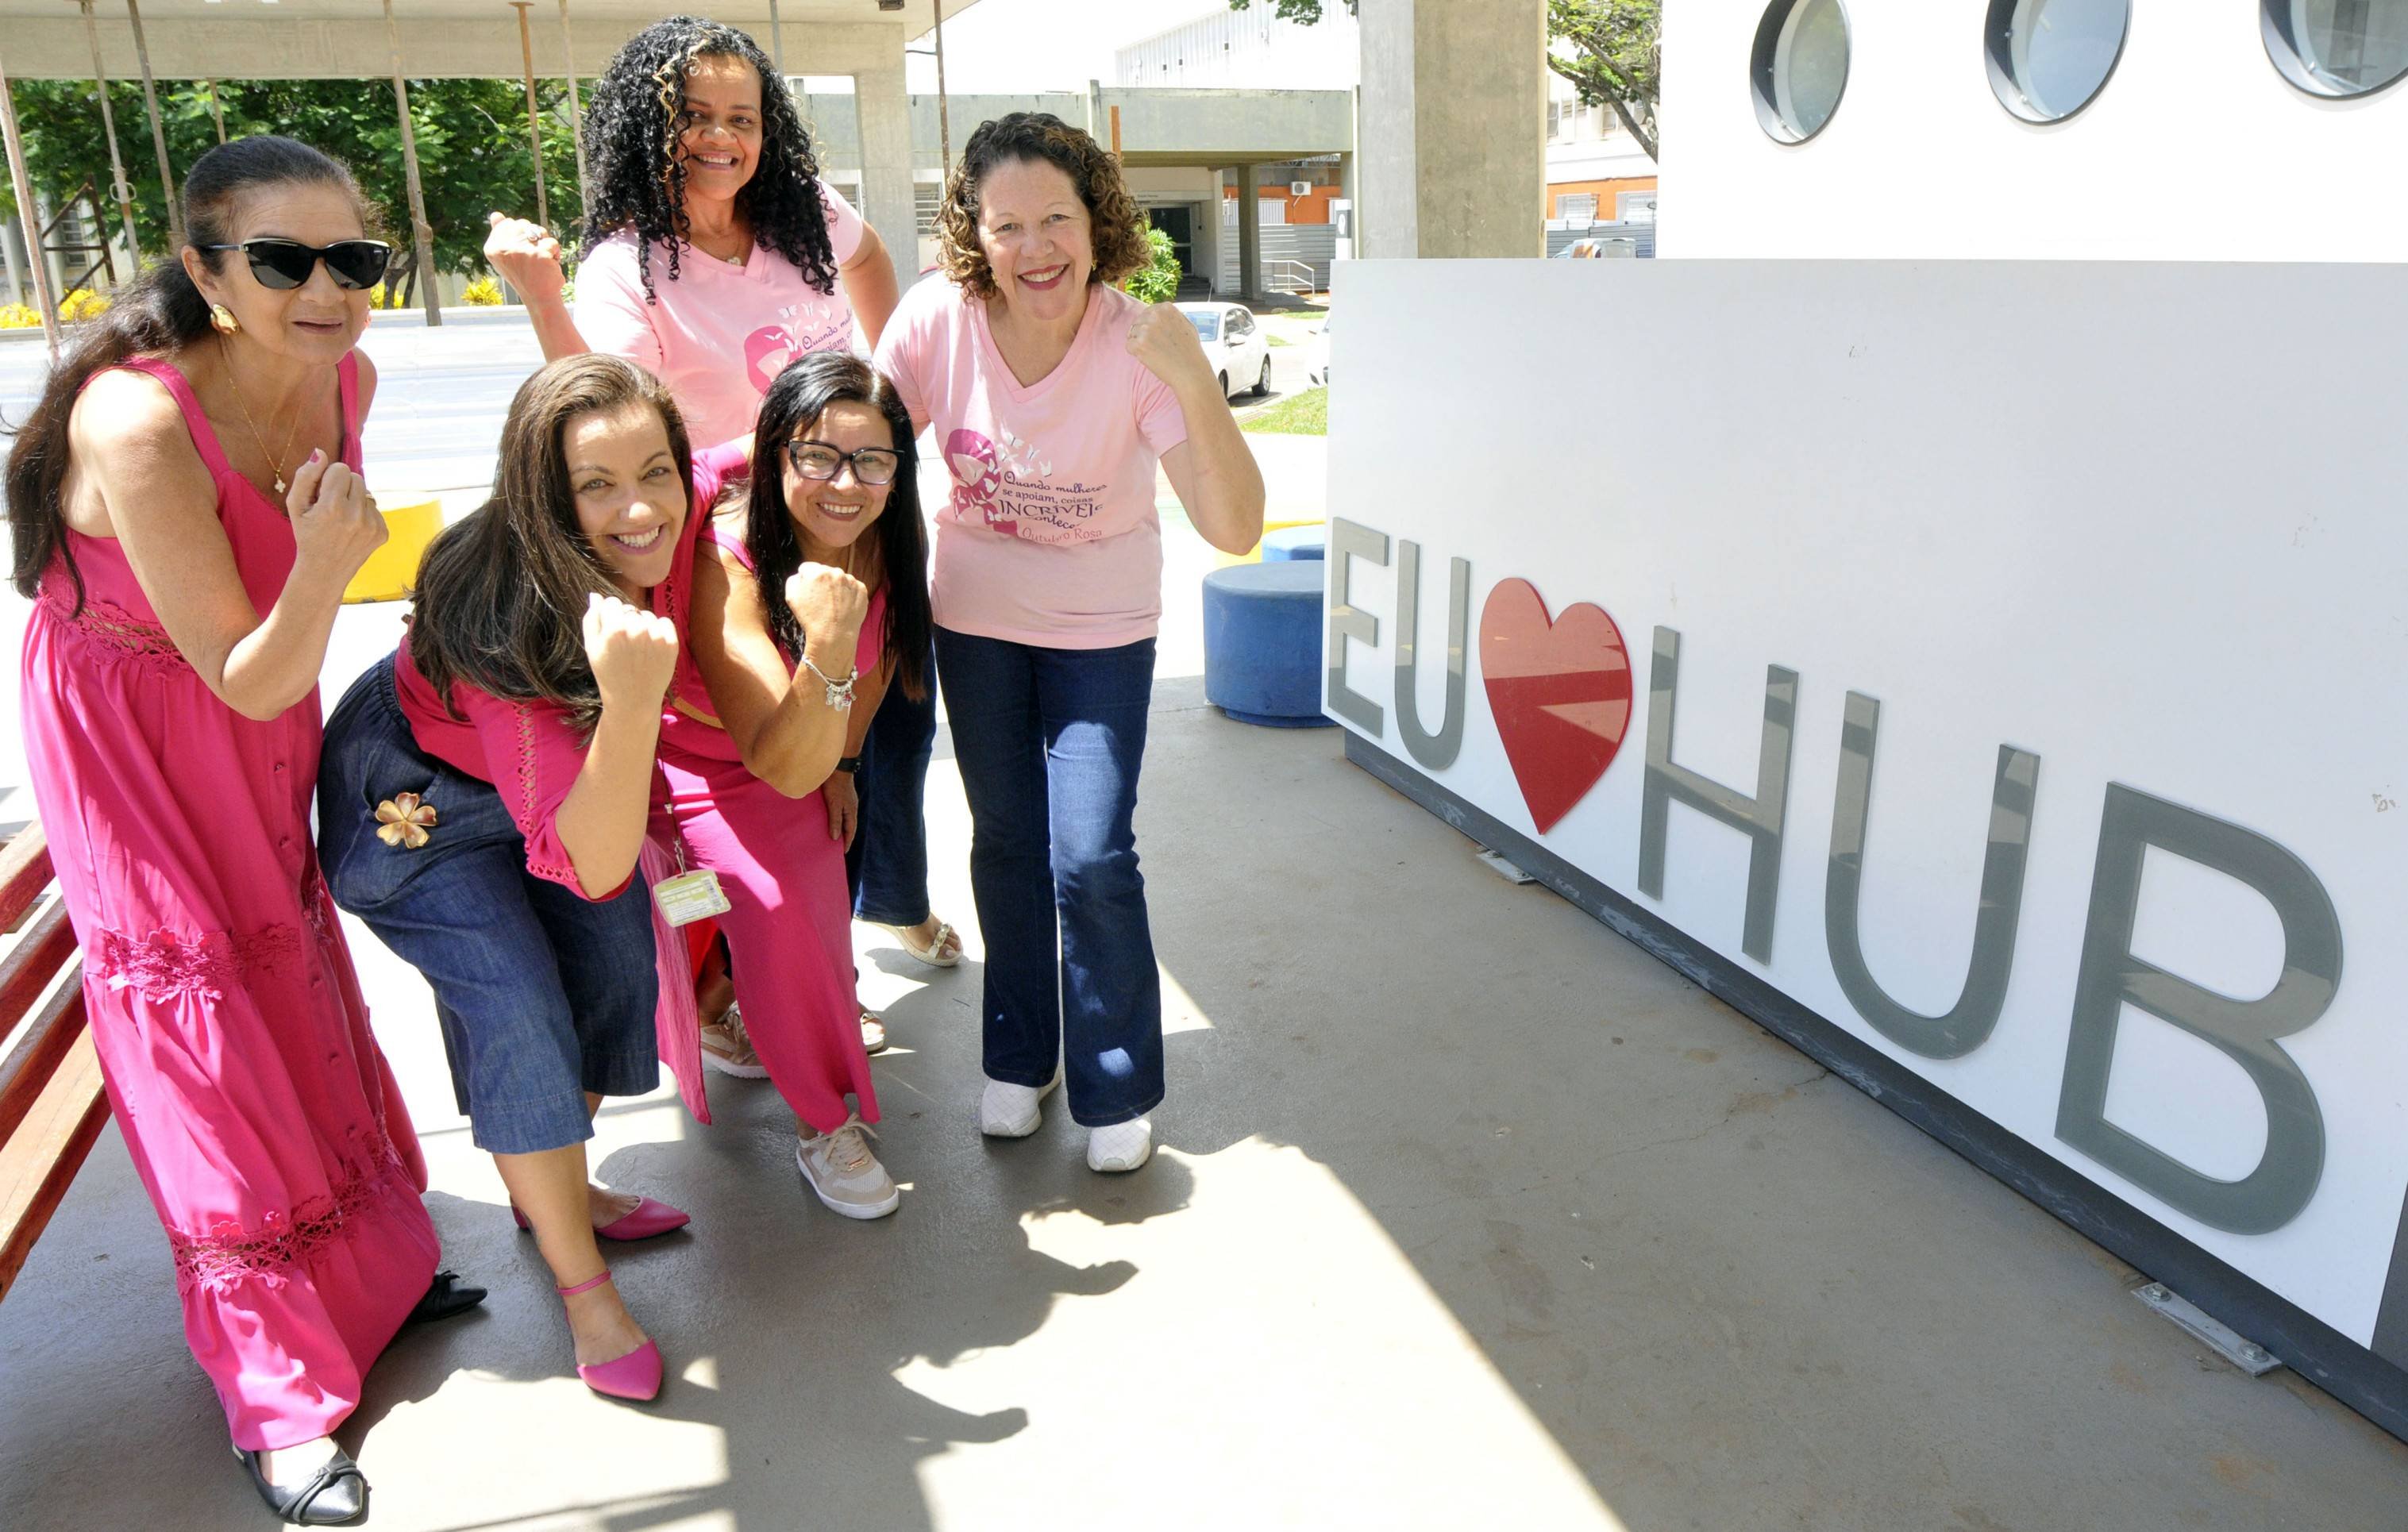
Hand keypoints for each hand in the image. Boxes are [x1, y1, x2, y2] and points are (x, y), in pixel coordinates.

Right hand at [284, 449, 386, 583]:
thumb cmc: (306, 534)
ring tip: (341, 519)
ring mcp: (372, 526)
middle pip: (356, 477)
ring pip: (367, 492)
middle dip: (343, 487)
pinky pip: (375, 508)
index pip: (340, 468)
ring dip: (354, 500)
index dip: (328, 479)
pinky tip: (352, 529)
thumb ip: (305, 475)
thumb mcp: (295, 505)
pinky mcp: (383, 533)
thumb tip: (321, 452)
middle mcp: (356, 516)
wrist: (323, 572)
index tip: (322, 495)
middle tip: (331, 507)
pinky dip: (364, 514)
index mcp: (332, 507)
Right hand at [484, 212, 566, 306]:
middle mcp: (503, 247)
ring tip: (540, 261)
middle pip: (524, 224)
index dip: (519, 235)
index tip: (520, 254)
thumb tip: (495, 214)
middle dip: (532, 237)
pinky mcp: (539, 253)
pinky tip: (550, 265)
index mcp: (492, 247)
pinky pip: (552, 242)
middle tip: (531, 258)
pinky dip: (555, 253)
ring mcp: (521, 249)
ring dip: (544, 244)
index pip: (507, 223)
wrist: (539, 298)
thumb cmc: (524, 276)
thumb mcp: (506, 256)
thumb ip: (500, 234)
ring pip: (539, 230)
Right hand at [583, 592, 678, 711]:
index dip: (609, 616)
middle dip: (625, 621)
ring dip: (642, 626)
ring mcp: (657, 636)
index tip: (610, 632)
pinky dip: (659, 631)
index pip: (611, 602)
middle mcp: (637, 630)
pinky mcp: (672, 643)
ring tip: (637, 650)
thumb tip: (596, 595)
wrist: (634, 701)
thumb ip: (591, 618)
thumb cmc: (609, 674)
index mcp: (614, 630)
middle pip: (629, 609)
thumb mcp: (592, 647)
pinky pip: (664, 622)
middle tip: (624, 646)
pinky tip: (651, 649)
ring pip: (647, 615)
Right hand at [783, 562, 868, 650]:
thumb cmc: (810, 618)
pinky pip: (853, 587)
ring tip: (833, 604)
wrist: (833, 635)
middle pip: (825, 572)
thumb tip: (802, 575)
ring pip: (840, 579)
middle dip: (823, 582)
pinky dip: (849, 594)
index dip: (806, 579)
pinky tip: (843, 606)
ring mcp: (850, 580)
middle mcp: (835, 572)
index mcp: (816, 572)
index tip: (809, 590)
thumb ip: (794, 579)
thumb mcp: (791, 596)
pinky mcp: (862, 589)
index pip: (808, 568)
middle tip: (822, 599)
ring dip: (837, 587)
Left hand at [823, 768, 858, 848]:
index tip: (843, 852)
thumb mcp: (834, 804)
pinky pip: (839, 811)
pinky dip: (836, 818)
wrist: (838, 765)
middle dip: (844, 836)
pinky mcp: (841, 794)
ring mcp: (847, 800)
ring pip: (844, 818)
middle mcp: (851, 807)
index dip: (847, 842)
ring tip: (832, 834)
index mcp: (851, 811)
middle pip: (848, 825)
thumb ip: (835, 820)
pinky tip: (829, 817)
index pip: (850, 831)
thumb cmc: (836, 784)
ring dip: (839, 827)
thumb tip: (835, 838)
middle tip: (837, 847)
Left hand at [1125, 301, 1214, 394]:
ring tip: (1156, 353)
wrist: (1191, 372)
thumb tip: (1159, 313)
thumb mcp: (1186, 325)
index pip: (1148, 312)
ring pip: (1132, 334)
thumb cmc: (1190, 351)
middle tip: (1156, 347)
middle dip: (1143, 334)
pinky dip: (1136, 354)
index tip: (1158, 337)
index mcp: (1166, 308)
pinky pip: (1129, 346)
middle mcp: (1155, 315)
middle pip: (1138, 322)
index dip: (1150, 326)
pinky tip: (1151, 358)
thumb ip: (1172, 317)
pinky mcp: (1139, 344)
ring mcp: (1146, 329)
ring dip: (1140, 344)